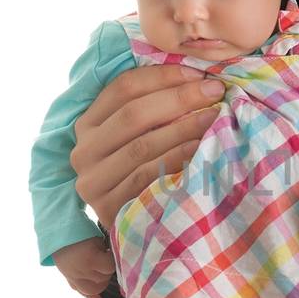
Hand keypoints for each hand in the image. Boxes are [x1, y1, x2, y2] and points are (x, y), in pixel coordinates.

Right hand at [52, 237, 116, 297]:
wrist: (56, 233)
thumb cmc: (80, 233)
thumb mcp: (96, 239)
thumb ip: (105, 252)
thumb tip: (116, 262)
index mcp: (90, 259)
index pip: (110, 267)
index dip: (112, 261)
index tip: (110, 253)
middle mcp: (82, 271)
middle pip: (103, 279)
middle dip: (107, 271)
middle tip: (106, 261)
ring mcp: (74, 277)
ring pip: (93, 290)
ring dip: (101, 283)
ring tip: (102, 272)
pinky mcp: (69, 278)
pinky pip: (80, 291)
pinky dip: (90, 296)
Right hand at [71, 65, 226, 228]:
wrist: (134, 224)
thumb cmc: (142, 169)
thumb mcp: (139, 135)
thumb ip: (153, 107)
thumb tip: (195, 75)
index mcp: (88, 123)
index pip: (122, 88)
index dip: (162, 76)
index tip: (198, 73)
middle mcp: (83, 150)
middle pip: (133, 114)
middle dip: (179, 98)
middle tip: (214, 91)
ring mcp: (93, 180)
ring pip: (141, 145)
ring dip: (183, 128)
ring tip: (214, 117)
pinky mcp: (108, 206)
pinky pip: (146, 177)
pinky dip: (176, 160)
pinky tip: (200, 149)